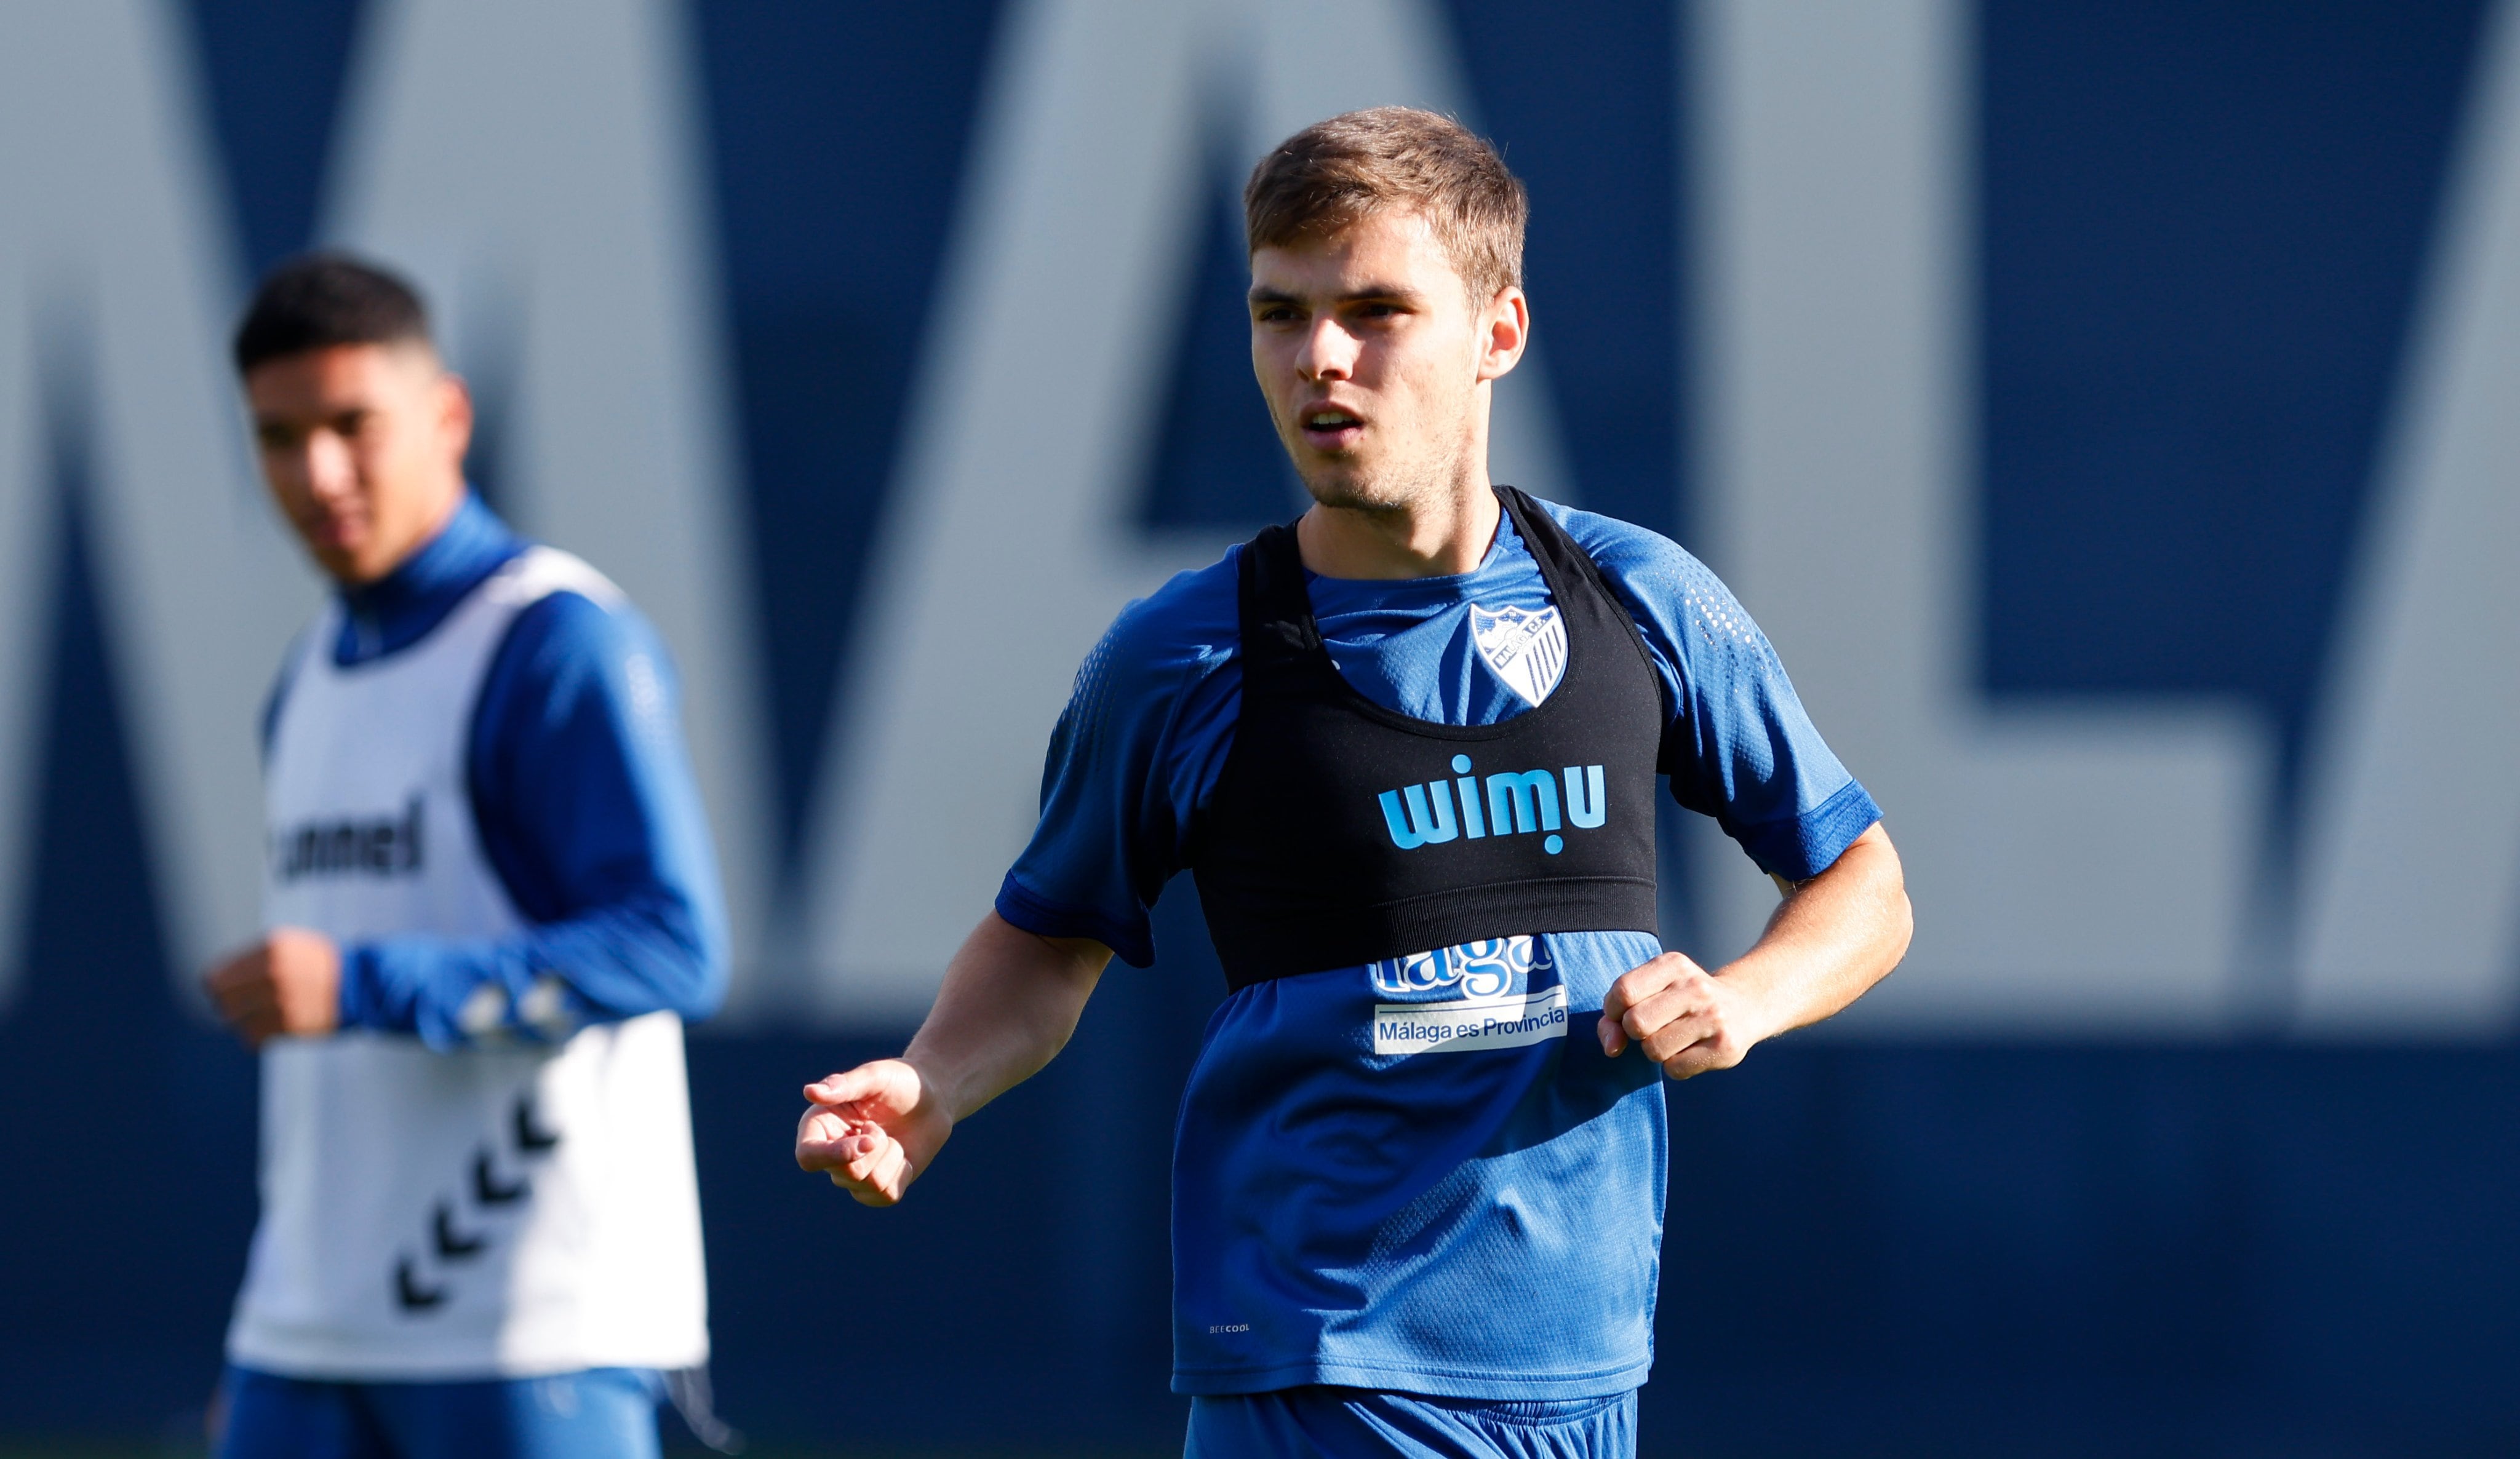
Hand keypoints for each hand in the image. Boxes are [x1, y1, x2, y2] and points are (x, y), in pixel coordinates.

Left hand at [202, 928, 342, 1046]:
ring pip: (234, 1019)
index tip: (223, 993)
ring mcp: (280, 998)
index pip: (217, 975)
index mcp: (271, 949)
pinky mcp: (289, 1022)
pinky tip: (266, 1031)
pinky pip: (252, 1037)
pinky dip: (254, 1037)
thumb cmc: (322, 965)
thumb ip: (257, 958)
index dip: (217, 987)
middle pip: (222, 998)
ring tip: (257, 1019)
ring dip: (242, 1021)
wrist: (362, 984)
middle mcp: (272, 971)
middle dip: (227, 1005)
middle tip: (239, 1008)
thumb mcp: (290, 947)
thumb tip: (221, 978)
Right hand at [796, 1058, 951, 1206]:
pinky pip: (888, 1195)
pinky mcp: (877, 1190)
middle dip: (875, 1149)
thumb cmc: (899, 1082)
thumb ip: (843, 1085)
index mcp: (819, 1126)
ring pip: (869, 1185)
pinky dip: (902, 1171)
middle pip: (846, 1173)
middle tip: (880, 1126)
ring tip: (890, 1137)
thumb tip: (809, 1092)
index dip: (833, 1156)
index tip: (867, 1141)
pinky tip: (902, 1154)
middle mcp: (830, 1155)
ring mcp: (853, 1176)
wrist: (932, 1099)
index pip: (808, 1156)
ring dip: (891, 1156)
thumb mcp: (875, 1077)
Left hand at [1596, 951, 1770, 1080]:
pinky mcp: (1725, 1046)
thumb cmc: (1682, 1000)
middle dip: (1635, 1032)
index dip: (1614, 1010)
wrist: (1745, 1006)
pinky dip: (1674, 1065)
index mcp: (1673, 965)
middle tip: (1654, 1026)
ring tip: (1674, 1037)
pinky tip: (1690, 1050)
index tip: (1625, 1013)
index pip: (1624, 991)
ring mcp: (1713, 1017)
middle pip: (1636, 1023)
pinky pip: (1675, 1068)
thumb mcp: (1652, 989)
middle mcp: (1695, 987)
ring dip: (1655, 1050)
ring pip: (1654, 1049)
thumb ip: (1616, 1012)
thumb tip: (1611, 1047)